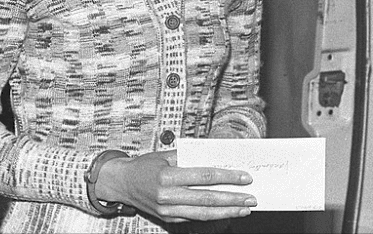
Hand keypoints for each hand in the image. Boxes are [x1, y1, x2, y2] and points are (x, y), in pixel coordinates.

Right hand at [96, 150, 255, 222]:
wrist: (121, 183)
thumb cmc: (144, 165)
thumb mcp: (165, 154)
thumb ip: (190, 157)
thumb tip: (216, 157)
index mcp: (168, 175)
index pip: (204, 176)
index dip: (227, 177)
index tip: (244, 177)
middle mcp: (168, 195)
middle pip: (207, 198)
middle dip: (232, 198)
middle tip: (251, 198)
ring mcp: (168, 209)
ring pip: (203, 213)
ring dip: (226, 211)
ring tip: (244, 208)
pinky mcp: (168, 218)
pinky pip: (194, 217)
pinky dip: (212, 215)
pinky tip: (225, 212)